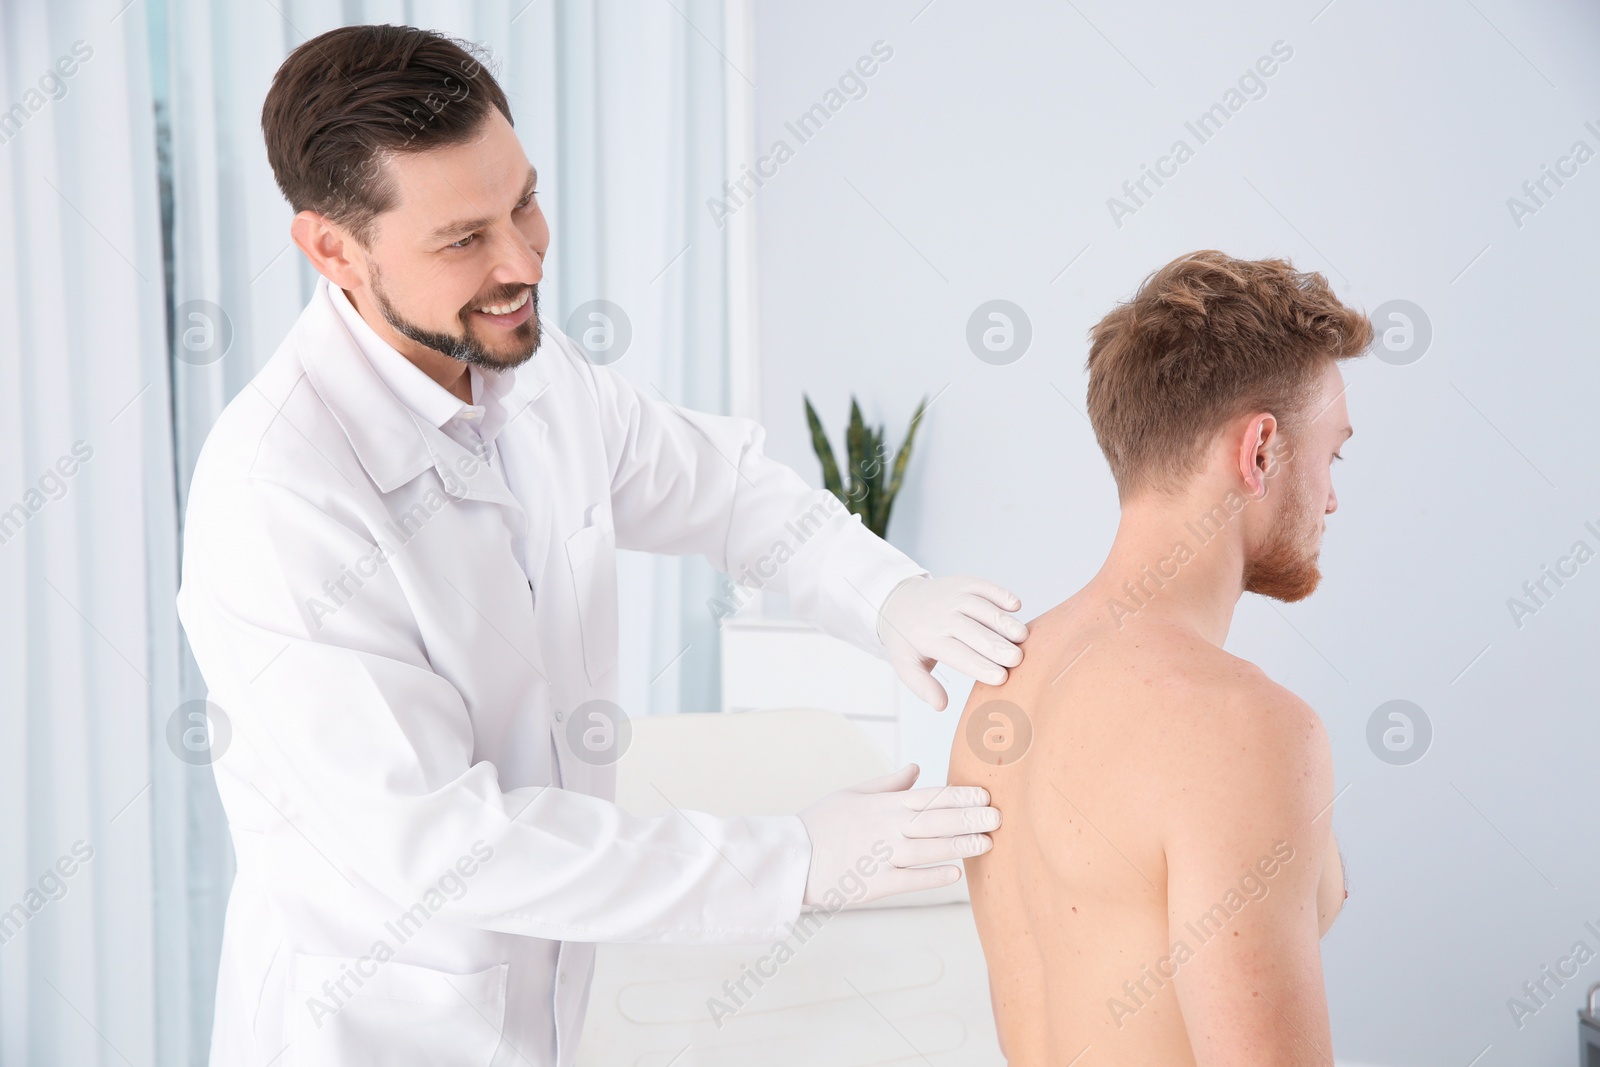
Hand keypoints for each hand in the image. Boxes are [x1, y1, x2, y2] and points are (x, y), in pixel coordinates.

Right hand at [797, 763, 998, 906]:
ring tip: (987, 843)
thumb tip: (917, 768)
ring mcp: (881, 857)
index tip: (985, 794)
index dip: (959, 795)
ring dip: (959, 845)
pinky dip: (933, 876)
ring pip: (928, 849)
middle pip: (935, 821)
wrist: (790, 857)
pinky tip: (957, 873)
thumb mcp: (852, 794)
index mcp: (882, 804)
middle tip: (999, 817)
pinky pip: (909, 880)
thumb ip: (888, 783)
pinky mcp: (874, 884)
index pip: (928, 796)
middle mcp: (885, 828)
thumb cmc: (820, 823)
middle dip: (969, 818)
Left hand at [876, 575, 1026, 710]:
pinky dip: (999, 593)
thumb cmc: (907, 639)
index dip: (979, 665)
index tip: (1001, 677)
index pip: (957, 654)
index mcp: (927, 638)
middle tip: (1017, 659)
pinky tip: (1016, 606)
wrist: (896, 600)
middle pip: (972, 631)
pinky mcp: (962, 583)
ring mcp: (951, 596)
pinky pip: (982, 586)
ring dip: (1002, 620)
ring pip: (980, 607)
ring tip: (1022, 636)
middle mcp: (939, 615)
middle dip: (995, 645)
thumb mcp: (906, 665)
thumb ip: (923, 686)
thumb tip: (941, 706)